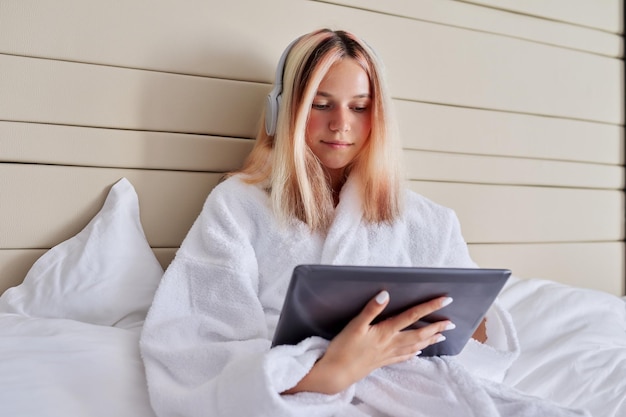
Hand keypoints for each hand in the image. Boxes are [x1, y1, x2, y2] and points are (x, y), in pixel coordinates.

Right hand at [282, 291, 453, 394]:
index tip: (445, 300)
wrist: (337, 373)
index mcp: (385, 331)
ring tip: (442, 336)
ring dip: (429, 340)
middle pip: (418, 333)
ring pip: (414, 346)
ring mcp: (388, 354)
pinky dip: (413, 353)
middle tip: (451, 322)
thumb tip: (385, 294)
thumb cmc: (344, 348)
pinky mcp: (382, 361)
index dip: (429, 307)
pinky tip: (418, 352)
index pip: (412, 316)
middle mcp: (391, 343)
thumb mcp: (355, 325)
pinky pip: (403, 356)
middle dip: (436, 327)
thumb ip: (371, 309)